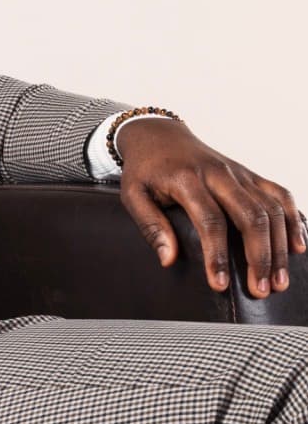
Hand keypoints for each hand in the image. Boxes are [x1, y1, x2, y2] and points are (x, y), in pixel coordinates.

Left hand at [117, 118, 306, 297]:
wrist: (159, 134)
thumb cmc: (145, 170)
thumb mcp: (133, 195)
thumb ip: (151, 226)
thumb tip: (168, 260)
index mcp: (187, 179)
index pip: (210, 221)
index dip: (217, 255)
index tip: (220, 284)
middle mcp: (220, 174)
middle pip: (250, 215)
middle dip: (260, 256)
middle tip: (261, 289)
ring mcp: (239, 173)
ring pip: (271, 208)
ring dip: (280, 246)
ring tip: (279, 280)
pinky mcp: (250, 174)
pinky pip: (279, 194)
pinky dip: (293, 219)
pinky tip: (298, 245)